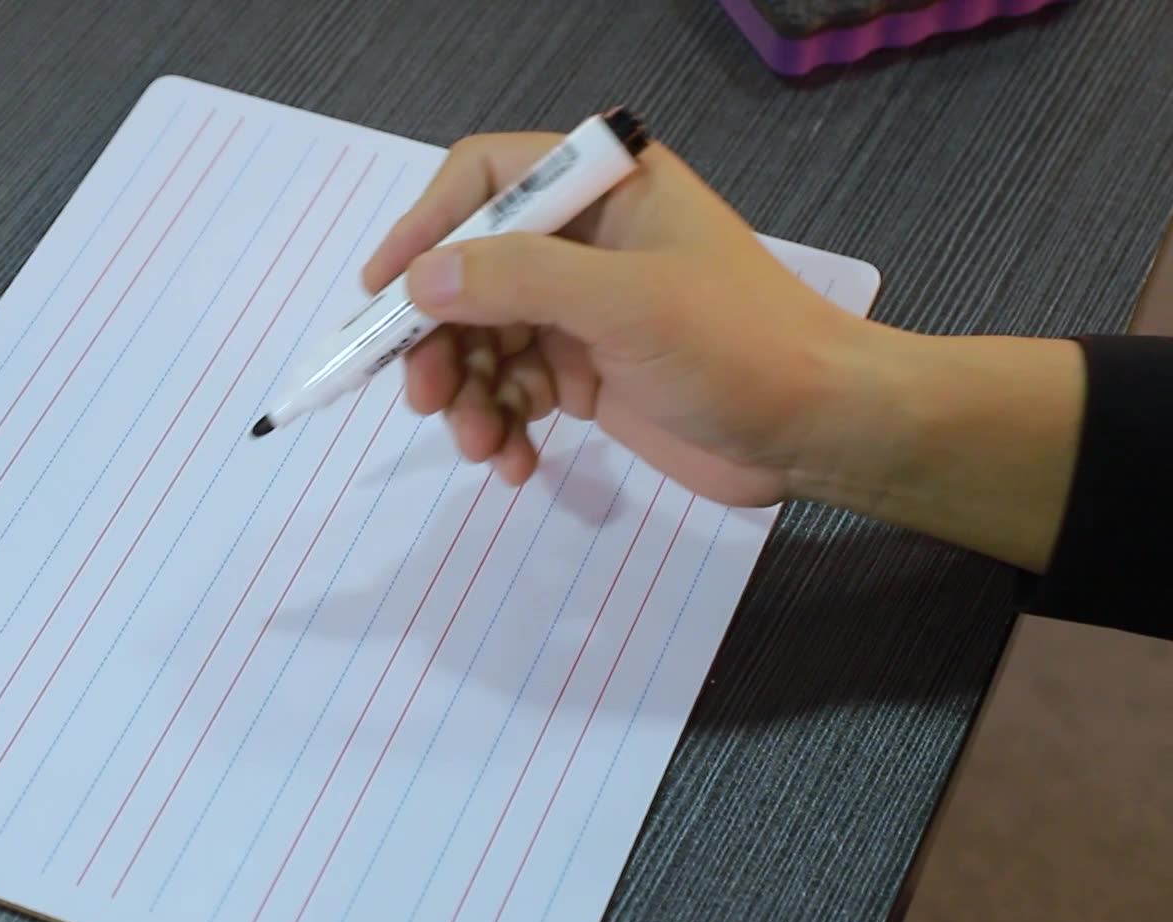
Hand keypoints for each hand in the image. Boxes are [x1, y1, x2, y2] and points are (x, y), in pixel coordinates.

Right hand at [360, 131, 873, 505]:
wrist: (819, 431)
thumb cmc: (738, 346)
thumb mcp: (627, 302)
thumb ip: (520, 280)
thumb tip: (419, 280)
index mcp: (603, 189)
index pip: (486, 176)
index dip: (427, 225)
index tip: (385, 291)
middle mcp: (584, 239)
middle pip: (469, 271)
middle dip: (440, 339)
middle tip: (424, 399)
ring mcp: (582, 309)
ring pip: (481, 340)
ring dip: (466, 395)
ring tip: (483, 446)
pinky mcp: (587, 372)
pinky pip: (512, 390)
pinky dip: (501, 426)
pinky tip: (515, 463)